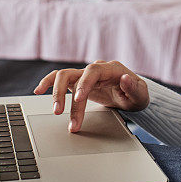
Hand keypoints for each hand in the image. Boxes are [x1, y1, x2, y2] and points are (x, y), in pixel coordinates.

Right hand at [33, 60, 148, 132]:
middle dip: (64, 93)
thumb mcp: (141, 95)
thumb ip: (134, 88)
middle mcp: (96, 69)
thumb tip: (125, 78)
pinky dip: (48, 83)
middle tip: (60, 112)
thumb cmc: (136, 95)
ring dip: (56, 93)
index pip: (93, 71)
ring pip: (63, 75)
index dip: (83, 84)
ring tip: (55, 111)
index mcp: (111, 69)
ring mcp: (85, 75)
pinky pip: (60, 79)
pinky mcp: (78, 82)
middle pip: (73, 73)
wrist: (132, 95)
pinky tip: (38, 91)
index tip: (78, 99)